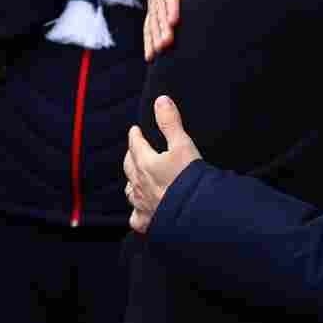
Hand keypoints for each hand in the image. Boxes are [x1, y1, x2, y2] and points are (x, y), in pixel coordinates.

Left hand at [124, 95, 200, 233]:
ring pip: (130, 191)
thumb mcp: (182, 143)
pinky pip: (136, 217)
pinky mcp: (148, 221)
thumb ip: (170, 122)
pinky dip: (137, 211)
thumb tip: (160, 101)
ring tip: (135, 177)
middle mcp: (139, 184)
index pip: (135, 145)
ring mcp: (142, 204)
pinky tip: (140, 210)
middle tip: (133, 148)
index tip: (134, 130)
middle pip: (130, 166)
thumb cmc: (188, 177)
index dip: (135, 136)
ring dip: (132, 181)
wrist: (192, 210)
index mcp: (146, 163)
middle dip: (131, 155)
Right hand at [144, 0, 204, 61]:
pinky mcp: (154, 3)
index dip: (172, 4)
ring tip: (159, 52)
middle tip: (167, 43)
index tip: (174, 20)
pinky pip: (149, 21)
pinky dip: (148, 38)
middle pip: (160, 6)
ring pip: (153, 16)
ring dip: (155, 35)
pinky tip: (150, 56)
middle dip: (163, 26)